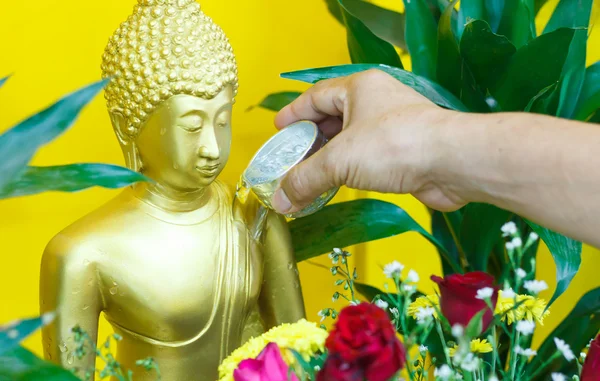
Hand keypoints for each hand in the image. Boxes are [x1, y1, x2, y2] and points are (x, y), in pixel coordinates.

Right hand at [272, 69, 466, 213]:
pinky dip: (349, 171)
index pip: (316, 96)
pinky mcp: (404, 151)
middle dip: (310, 141)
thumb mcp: (340, 160)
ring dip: (329, 159)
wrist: (452, 163)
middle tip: (290, 160)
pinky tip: (337, 185)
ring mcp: (392, 126)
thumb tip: (280, 200)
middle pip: (333, 118)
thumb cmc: (397, 145)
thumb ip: (305, 178)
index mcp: (359, 88)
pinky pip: (367, 158)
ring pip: (351, 140)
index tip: (279, 130)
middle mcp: (376, 102)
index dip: (295, 114)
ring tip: (308, 177)